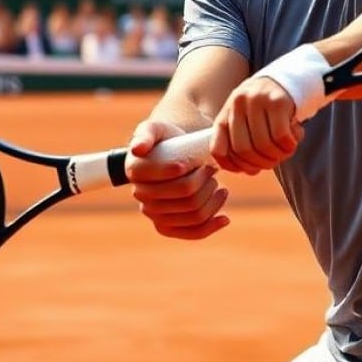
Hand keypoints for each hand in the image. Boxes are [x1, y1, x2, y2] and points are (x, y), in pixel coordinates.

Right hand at [126, 119, 229, 240]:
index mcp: (135, 171)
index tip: (203, 163)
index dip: (191, 172)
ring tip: (218, 185)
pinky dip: (211, 227)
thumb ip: (145, 134)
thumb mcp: (155, 128)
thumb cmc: (166, 138)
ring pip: (193, 214)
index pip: (170, 176)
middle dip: (206, 182)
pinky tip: (225, 218)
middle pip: (186, 194)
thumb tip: (137, 150)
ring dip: (213, 200)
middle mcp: (141, 195)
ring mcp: (154, 214)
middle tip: (212, 170)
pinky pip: (191, 233)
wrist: (174, 153)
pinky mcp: (167, 227)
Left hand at [210, 75, 303, 175]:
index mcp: (226, 111)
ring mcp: (258, 100)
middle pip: (243, 150)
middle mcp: (238, 103)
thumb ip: (240, 139)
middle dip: (259, 164)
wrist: (289, 77)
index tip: (248, 170)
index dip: (232, 166)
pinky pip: (281, 136)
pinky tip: (292, 143)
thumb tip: (246, 169)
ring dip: (276, 157)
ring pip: (263, 145)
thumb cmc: (266, 105)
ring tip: (284, 152)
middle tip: (271, 163)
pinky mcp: (279, 101)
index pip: (218, 148)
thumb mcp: (246, 117)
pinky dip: (288, 147)